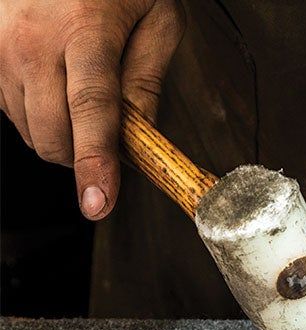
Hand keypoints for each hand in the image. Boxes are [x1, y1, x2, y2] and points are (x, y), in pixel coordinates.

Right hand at [0, 0, 182, 218]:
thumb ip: (149, 80)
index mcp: (85, 30)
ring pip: (30, 131)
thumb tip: (141, 137)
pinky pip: (11, 113)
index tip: (98, 202)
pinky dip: (39, 119)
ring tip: (85, 108)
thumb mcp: (157, 18)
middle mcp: (34, 40)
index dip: (95, 163)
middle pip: (53, 134)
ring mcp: (3, 46)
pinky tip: (57, 93)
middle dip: (84, 157)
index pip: (90, 111)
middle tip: (112, 141)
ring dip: (62, 139)